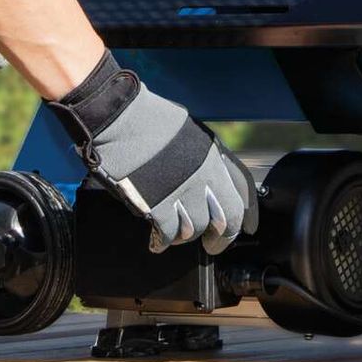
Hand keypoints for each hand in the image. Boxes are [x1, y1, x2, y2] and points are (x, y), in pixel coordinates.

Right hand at [48, 51, 257, 253]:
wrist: (119, 117)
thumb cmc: (148, 119)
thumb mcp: (190, 134)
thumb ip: (201, 159)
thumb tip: (206, 180)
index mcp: (213, 158)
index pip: (239, 198)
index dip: (241, 220)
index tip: (239, 229)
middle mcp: (202, 176)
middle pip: (223, 220)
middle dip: (220, 238)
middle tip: (212, 245)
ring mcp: (180, 191)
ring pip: (193, 229)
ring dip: (184, 236)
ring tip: (175, 236)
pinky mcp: (155, 203)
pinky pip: (167, 233)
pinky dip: (163, 242)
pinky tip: (157, 243)